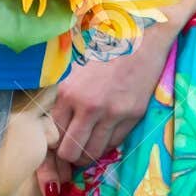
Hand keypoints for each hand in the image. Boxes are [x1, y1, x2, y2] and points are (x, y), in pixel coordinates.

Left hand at [44, 28, 176, 188]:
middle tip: (72, 153)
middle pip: (71, 150)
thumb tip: (58, 127)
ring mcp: (112, 113)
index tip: (59, 144)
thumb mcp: (76, 71)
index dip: (55, 143)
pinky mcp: (132, 117)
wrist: (140, 38)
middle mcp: (88, 106)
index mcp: (69, 92)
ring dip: (88, 155)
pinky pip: (114, 144)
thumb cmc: (105, 50)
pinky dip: (107, 145)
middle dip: (69, 157)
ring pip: (94, 152)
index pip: (54, 133)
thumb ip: (67, 98)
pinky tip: (105, 137)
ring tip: (88, 148)